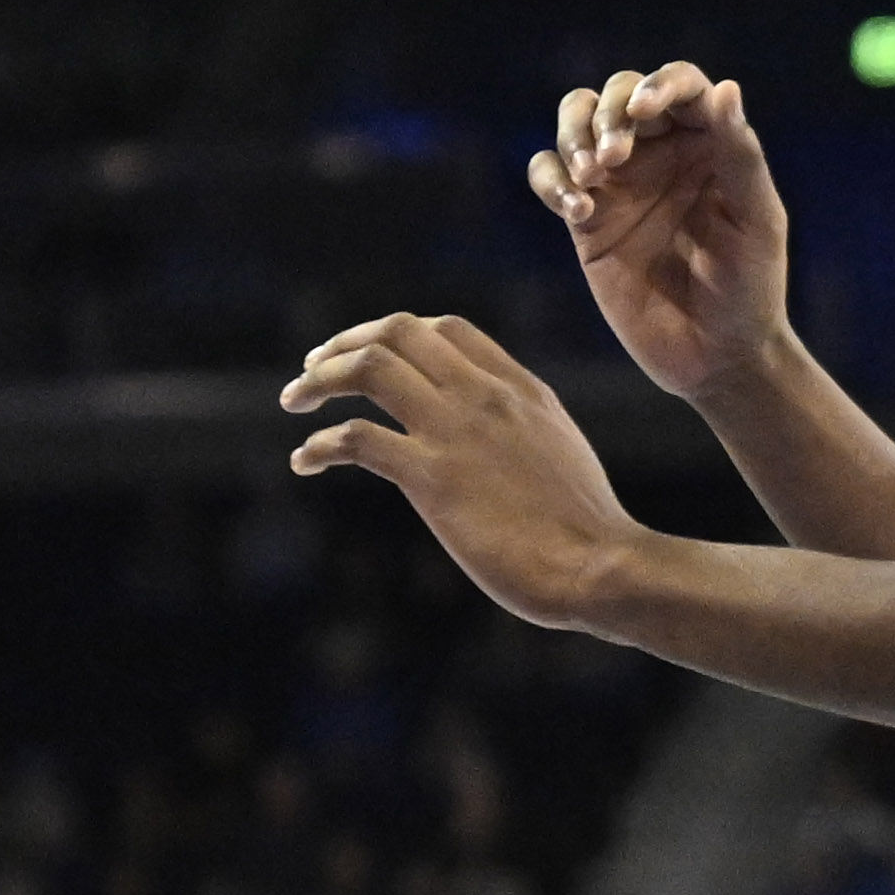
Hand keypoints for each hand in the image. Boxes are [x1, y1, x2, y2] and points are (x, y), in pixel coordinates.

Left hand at [281, 313, 645, 633]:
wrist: (602, 566)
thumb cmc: (586, 526)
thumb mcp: (559, 449)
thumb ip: (520, 424)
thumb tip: (491, 429)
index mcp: (519, 387)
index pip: (446, 328)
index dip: (396, 331)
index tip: (368, 351)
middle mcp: (484, 395)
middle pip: (398, 331)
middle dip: (346, 341)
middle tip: (312, 365)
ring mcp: (456, 431)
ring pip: (369, 368)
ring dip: (319, 379)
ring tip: (292, 400)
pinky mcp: (432, 478)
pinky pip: (356, 439)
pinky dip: (319, 444)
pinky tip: (304, 462)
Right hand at [527, 63, 793, 405]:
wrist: (714, 357)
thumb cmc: (751, 288)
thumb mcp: (756, 221)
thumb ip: (740, 155)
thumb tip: (725, 88)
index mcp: (709, 143)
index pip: (681, 85)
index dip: (659, 84)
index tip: (645, 111)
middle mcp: (660, 152)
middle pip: (617, 93)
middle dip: (608, 114)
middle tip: (613, 158)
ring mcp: (619, 183)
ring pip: (575, 121)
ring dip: (573, 136)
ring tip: (590, 176)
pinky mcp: (584, 218)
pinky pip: (548, 174)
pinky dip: (552, 181)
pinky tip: (578, 209)